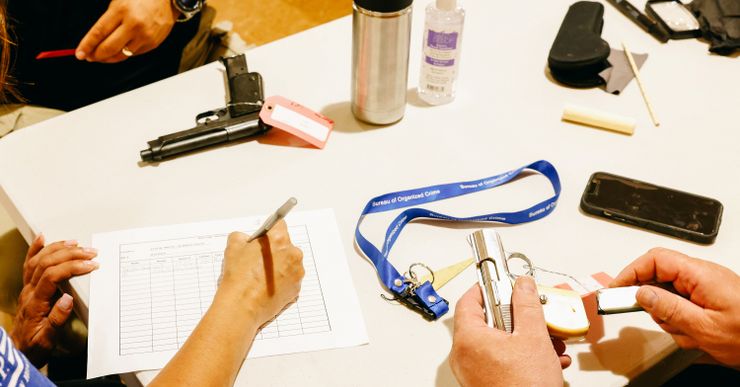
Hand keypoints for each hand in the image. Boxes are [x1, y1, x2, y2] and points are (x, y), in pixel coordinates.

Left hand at [10, 235, 98, 367]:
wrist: (19, 350)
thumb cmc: (34, 346)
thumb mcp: (48, 340)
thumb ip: (57, 319)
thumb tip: (68, 299)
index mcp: (35, 303)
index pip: (52, 276)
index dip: (72, 267)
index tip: (91, 266)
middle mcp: (29, 292)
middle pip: (47, 264)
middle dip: (70, 255)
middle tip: (91, 253)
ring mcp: (28, 288)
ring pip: (39, 260)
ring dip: (58, 249)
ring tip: (76, 244)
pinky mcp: (29, 287)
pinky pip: (29, 264)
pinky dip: (36, 249)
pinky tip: (43, 239)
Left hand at [75, 0, 178, 62]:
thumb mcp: (119, 2)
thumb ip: (108, 20)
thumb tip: (94, 41)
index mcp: (122, 10)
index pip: (99, 32)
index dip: (87, 45)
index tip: (79, 54)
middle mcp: (134, 25)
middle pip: (109, 47)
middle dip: (96, 55)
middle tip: (88, 57)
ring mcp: (145, 36)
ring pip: (121, 55)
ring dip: (108, 58)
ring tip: (100, 57)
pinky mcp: (153, 43)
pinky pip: (133, 54)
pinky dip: (123, 54)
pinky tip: (118, 50)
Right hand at [219, 220, 304, 324]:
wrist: (242, 306)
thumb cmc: (238, 276)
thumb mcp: (233, 246)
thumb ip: (242, 236)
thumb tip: (246, 239)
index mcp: (279, 239)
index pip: (279, 225)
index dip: (269, 231)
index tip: (265, 237)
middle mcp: (293, 254)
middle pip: (286, 245)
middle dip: (275, 251)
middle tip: (259, 260)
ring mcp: (297, 272)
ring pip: (289, 263)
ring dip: (279, 266)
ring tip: (262, 276)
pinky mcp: (296, 288)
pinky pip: (290, 279)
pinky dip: (282, 281)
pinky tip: (267, 286)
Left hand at [450, 277, 568, 386]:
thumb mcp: (533, 337)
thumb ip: (527, 305)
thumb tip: (522, 285)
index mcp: (469, 339)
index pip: (469, 300)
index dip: (486, 287)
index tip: (501, 281)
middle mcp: (465, 355)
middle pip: (486, 321)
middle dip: (516, 317)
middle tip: (532, 314)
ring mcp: (473, 372)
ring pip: (498, 342)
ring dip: (525, 338)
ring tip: (548, 341)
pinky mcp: (484, 383)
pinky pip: (500, 360)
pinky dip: (521, 355)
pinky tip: (546, 359)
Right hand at [611, 248, 739, 366]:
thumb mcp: (704, 328)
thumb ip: (669, 309)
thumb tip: (641, 293)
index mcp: (701, 274)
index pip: (655, 259)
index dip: (631, 272)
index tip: (616, 290)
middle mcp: (703, 276)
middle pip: (659, 277)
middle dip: (655, 303)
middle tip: (660, 321)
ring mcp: (707, 287)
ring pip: (669, 295)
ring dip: (671, 318)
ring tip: (689, 334)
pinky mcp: (710, 299)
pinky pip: (683, 306)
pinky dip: (683, 323)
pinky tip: (697, 336)